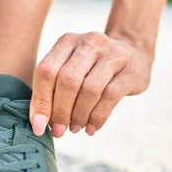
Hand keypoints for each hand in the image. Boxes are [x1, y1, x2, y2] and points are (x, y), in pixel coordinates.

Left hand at [30, 32, 151, 136]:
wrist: (133, 55)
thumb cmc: (91, 69)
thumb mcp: (70, 70)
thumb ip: (51, 92)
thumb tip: (38, 125)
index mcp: (67, 41)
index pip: (46, 71)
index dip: (41, 101)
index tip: (38, 125)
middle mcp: (89, 43)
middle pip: (67, 80)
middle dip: (60, 111)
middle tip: (59, 130)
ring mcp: (113, 54)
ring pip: (89, 89)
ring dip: (79, 115)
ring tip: (75, 128)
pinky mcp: (131, 69)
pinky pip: (110, 96)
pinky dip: (98, 116)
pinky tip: (92, 127)